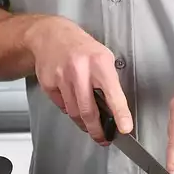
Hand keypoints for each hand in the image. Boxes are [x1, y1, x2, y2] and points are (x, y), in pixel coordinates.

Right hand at [25, 16, 132, 144]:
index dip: (120, 114)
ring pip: (74, 112)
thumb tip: (117, 111)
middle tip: (103, 138)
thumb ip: (110, 82)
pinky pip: (61, 106)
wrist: (50, 35)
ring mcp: (61, 77)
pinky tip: (72, 100)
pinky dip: (69, 108)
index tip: (125, 128)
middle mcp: (79, 69)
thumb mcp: (103, 57)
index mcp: (99, 62)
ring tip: (89, 124)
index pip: (113, 93)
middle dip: (97, 130)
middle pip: (88, 111)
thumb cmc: (81, 48)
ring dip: (83, 123)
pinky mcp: (48, 83)